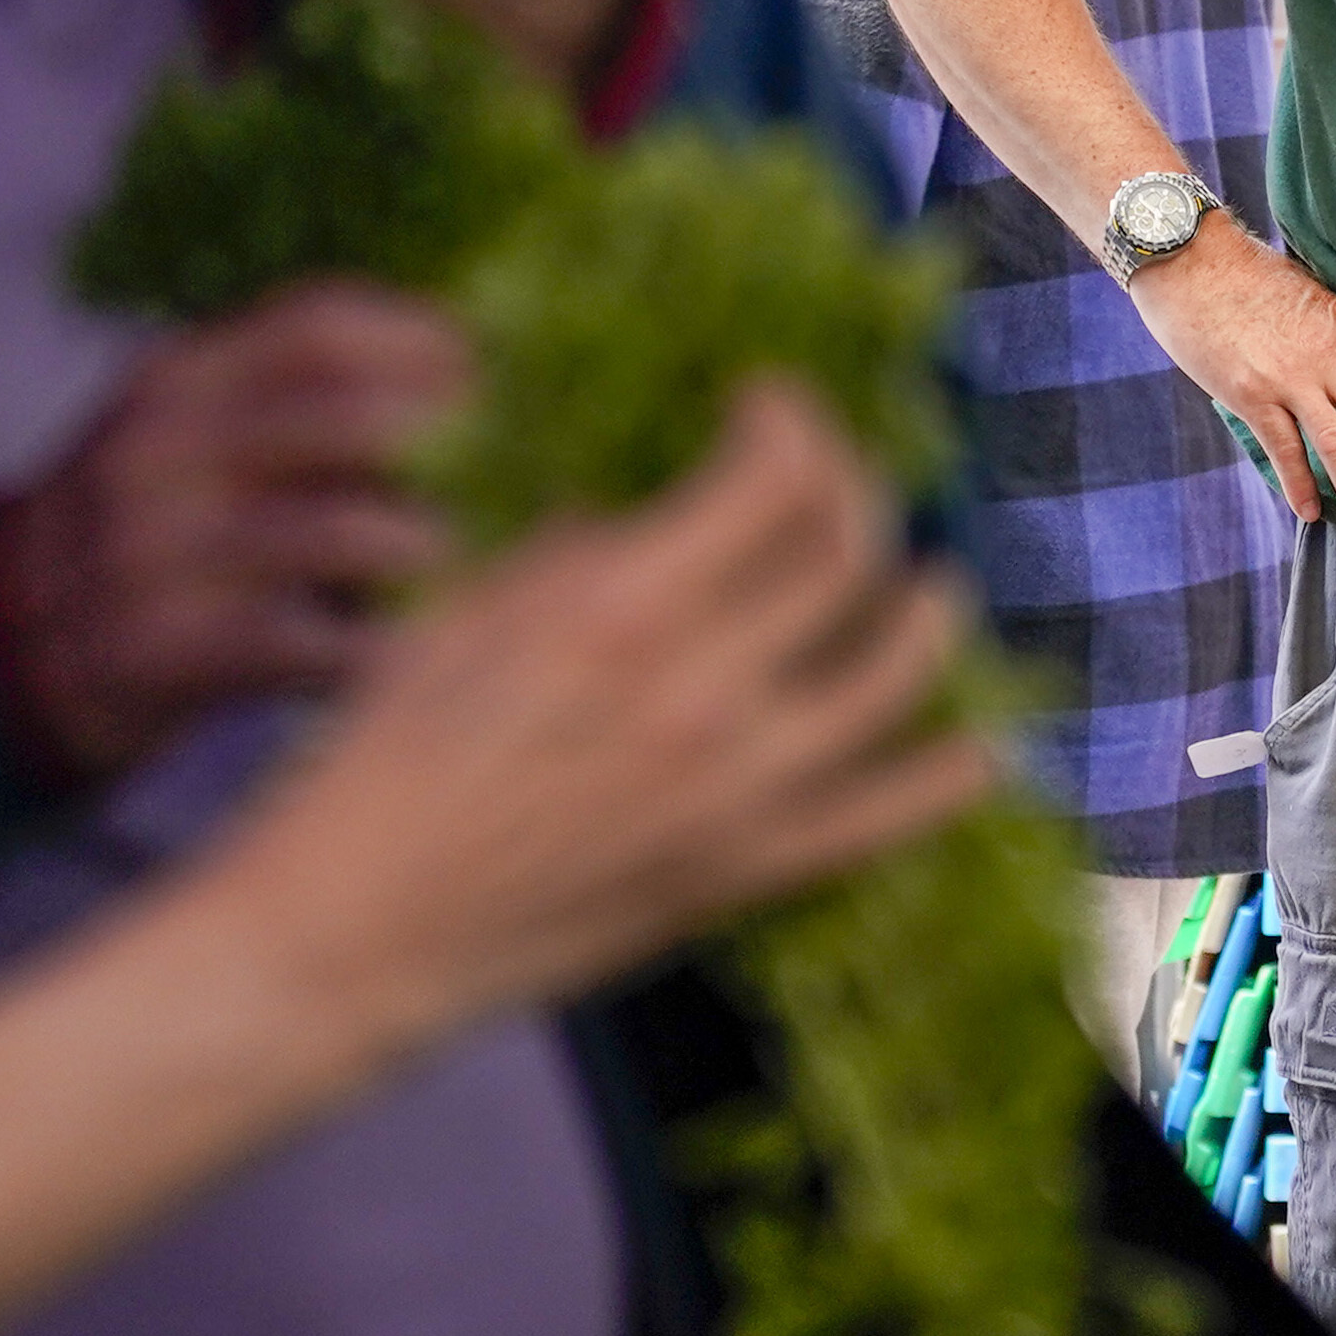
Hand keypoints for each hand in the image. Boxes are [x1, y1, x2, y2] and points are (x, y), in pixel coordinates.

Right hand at [0, 281, 465, 784]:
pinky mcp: (160, 647)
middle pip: (344, 418)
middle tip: (522, 477)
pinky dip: (377, 649)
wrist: (11, 645)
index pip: (319, 322)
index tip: (494, 377)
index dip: (425, 342)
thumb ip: (300, 406)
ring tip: (479, 567)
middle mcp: (161, 449)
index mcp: (180, 376)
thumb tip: (479, 389)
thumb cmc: (158, 533)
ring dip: (430, 551)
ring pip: (336, 532)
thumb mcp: (197, 438)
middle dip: (453, 447)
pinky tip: (423, 652)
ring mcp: (154, 550)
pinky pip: (302, 643)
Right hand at [233, 379, 994, 1045]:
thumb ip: (579, 550)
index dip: (795, 420)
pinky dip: (947, 774)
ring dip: (931, 610)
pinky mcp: (748, 871)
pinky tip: (976, 742)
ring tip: (933, 585)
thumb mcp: (465, 612)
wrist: (359, 930)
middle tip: (835, 484)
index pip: (777, 476)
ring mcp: (739, 787)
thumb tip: (650, 511)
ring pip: (897, 668)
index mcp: (618, 603)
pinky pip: (889, 817)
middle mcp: (700, 688)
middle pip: (848, 553)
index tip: (770, 405)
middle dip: (857, 491)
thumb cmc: (382, 762)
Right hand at [1128, 214, 1335, 540]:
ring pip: (1335, 444)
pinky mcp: (1252, 397)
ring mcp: (1288, 381)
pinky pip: (1283, 450)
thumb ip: (1333, 322)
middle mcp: (1325, 358)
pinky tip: (1310, 515)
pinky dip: (1298, 485)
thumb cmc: (1246, 273)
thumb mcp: (1306, 288)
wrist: (1190, 265)